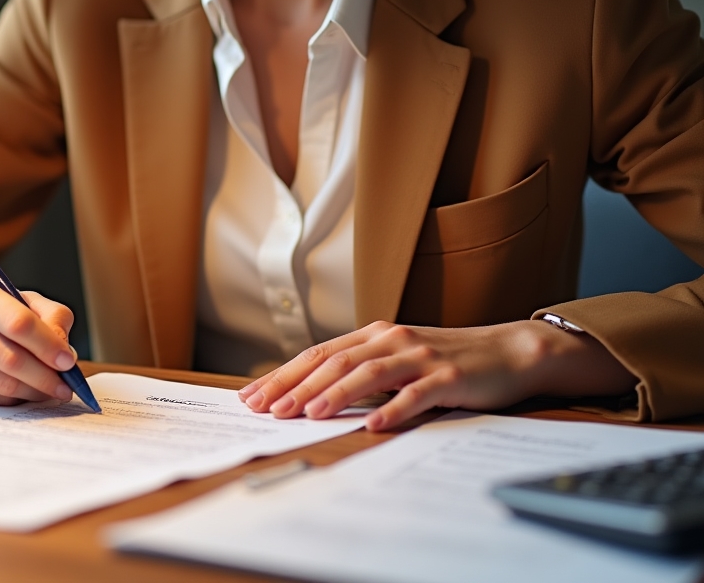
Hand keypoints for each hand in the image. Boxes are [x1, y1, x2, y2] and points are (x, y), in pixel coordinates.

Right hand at [0, 278, 76, 406]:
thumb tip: (63, 351)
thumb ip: (53, 317)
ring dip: (34, 391)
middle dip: (45, 376)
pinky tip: (20, 390)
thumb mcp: (25, 303)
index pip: (18, 322)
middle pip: (10, 358)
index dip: (48, 345)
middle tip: (66, 386)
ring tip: (49, 389)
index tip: (67, 361)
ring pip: (1, 384)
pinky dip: (13, 399)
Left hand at [237, 320, 636, 430]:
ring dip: (335, 394)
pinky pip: (415, 394)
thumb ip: (361, 371)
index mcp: (374, 335)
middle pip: (334, 361)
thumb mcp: (398, 359)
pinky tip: (372, 425)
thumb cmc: (446, 360)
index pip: (318, 354)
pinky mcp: (447, 377)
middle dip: (297, 385)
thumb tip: (311, 396)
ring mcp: (419, 356)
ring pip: (368, 373)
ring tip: (308, 414)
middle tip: (268, 409)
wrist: (507, 352)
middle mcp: (391, 339)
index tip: (253, 395)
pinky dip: (392, 409)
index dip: (283, 373)